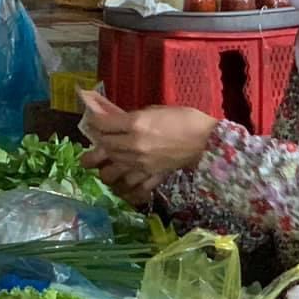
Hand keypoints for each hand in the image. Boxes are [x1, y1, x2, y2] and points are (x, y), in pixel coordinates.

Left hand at [77, 89, 216, 181]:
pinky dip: (124, 188)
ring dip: (103, 169)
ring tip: (104, 165)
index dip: (93, 122)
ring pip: (110, 172)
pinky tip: (121, 183)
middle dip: (95, 144)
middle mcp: (134, 146)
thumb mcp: (154, 110)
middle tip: (95, 142)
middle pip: (103, 147)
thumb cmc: (183, 119)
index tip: (92, 121)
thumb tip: (114, 121)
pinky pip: (131, 188)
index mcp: (135, 124)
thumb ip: (132, 117)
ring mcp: (141, 164)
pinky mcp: (151, 177)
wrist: (206, 141)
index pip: (103, 124)